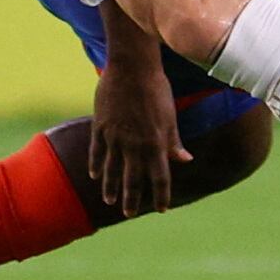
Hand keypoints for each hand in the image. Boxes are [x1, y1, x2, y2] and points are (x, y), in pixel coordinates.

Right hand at [88, 56, 190, 216]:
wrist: (132, 66)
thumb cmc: (157, 88)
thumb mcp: (170, 115)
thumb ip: (174, 141)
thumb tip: (185, 160)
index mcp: (156, 142)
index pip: (160, 177)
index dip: (161, 195)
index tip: (162, 209)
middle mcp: (135, 144)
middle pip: (132, 180)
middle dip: (132, 199)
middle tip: (129, 214)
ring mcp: (115, 136)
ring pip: (111, 170)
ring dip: (111, 188)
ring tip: (109, 201)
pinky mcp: (100, 126)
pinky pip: (96, 151)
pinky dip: (94, 165)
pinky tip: (93, 175)